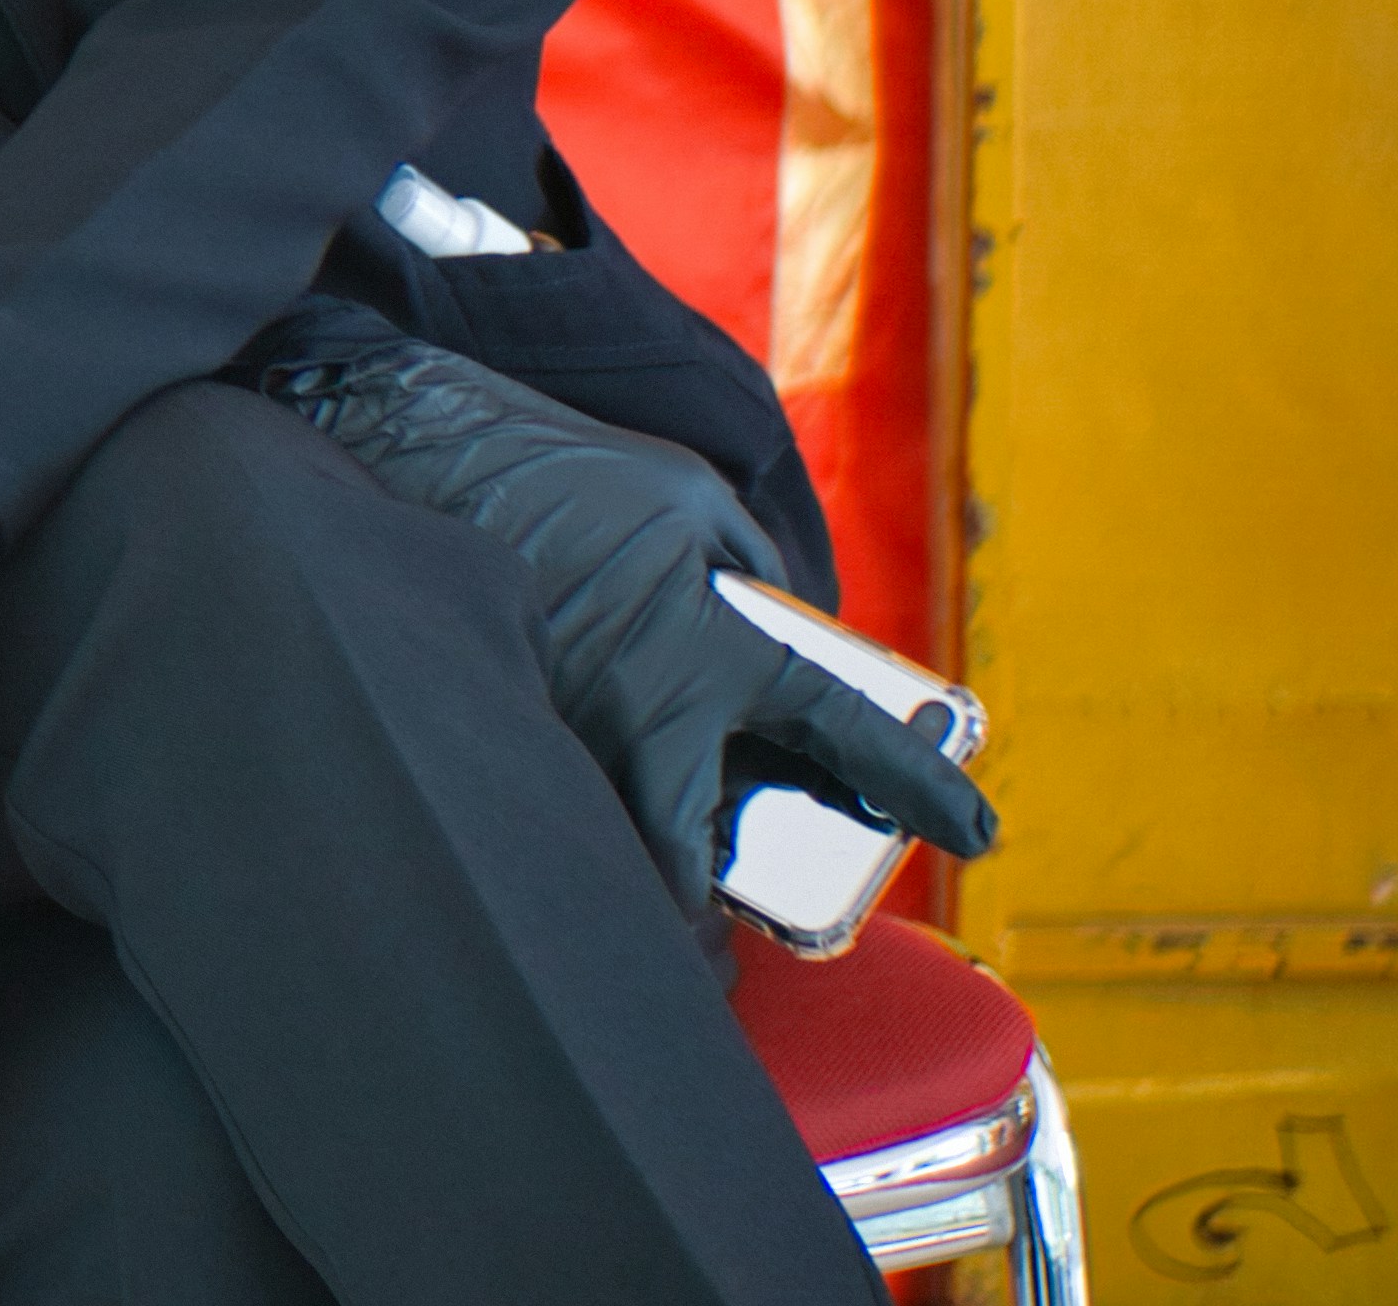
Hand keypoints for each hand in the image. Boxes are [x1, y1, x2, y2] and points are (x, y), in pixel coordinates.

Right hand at [271, 338, 996, 920]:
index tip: (980, 832)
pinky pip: (555, 778)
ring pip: (609, 824)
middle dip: (691, 915)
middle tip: (708, 950)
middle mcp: (642, 706)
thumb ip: (748, 569)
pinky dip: (575, 785)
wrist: (417, 447)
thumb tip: (773, 619)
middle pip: (677, 855)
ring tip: (635, 860)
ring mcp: (564, 719)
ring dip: (628, 846)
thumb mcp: (691, 497)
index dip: (918, 784)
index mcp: (709, 643)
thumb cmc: (564, 470)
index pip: (840, 728)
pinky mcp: (500, 710)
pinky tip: (570, 756)